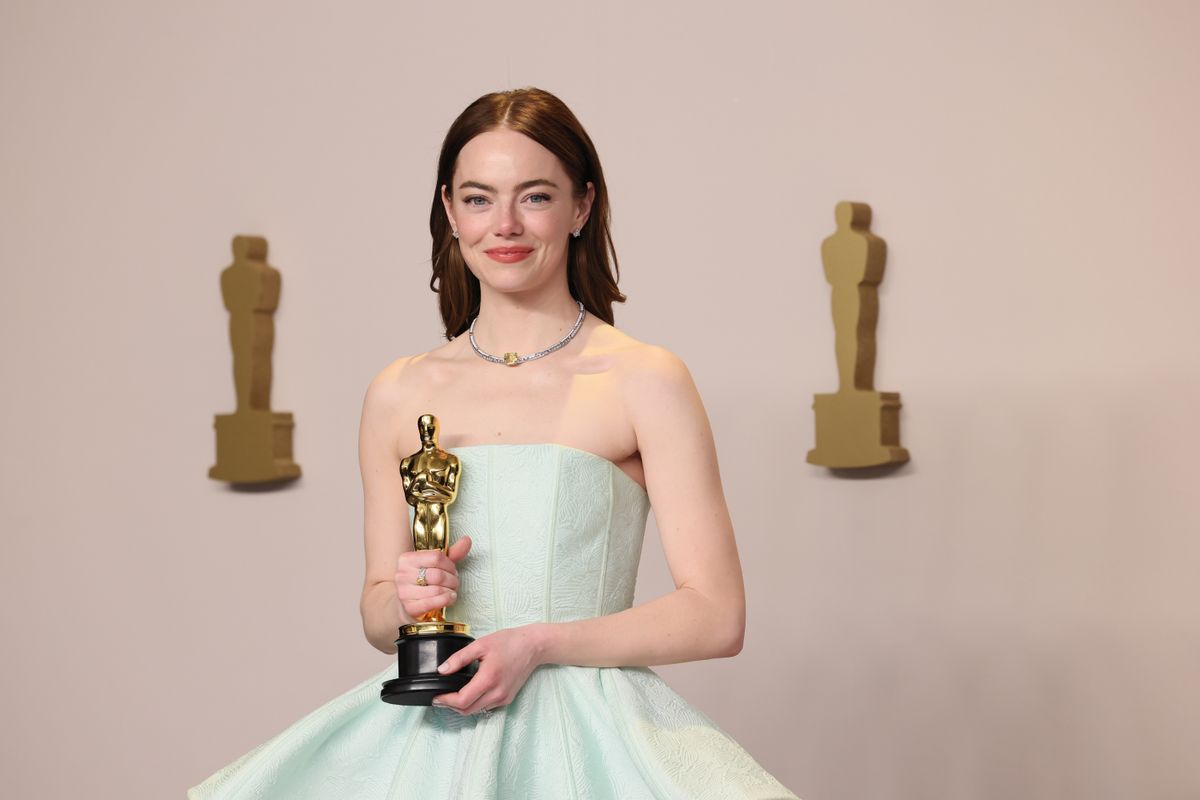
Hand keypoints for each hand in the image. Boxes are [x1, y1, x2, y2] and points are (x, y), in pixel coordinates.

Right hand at [394, 536, 471, 620]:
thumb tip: (467, 540)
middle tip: (454, 582)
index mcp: (407, 559)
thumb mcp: (436, 565)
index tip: (453, 570)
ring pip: (437, 590)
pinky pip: (431, 603)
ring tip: (451, 591)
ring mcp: (404, 592)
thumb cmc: (423, 581)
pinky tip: (450, 598)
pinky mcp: (409, 607)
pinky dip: (445, 600)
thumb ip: (452, 553)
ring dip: (450, 591)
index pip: (436, 557)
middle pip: (438, 575)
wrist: (407, 603)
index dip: (450, 565)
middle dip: (452, 580)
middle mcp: (402, 574)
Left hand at [431, 624, 546, 714]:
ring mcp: (503, 698)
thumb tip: (442, 670)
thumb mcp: (481, 644)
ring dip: (462, 707)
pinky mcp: (507, 699)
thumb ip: (459, 658)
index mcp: (489, 679)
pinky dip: (474, 704)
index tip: (435, 697)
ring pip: (476, 711)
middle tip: (440, 698)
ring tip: (452, 695)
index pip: (462, 701)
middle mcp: (497, 693)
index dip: (446, 701)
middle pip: (467, 710)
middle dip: (451, 706)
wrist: (533, 647)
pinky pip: (486, 707)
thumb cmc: (509, 642)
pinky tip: (470, 693)